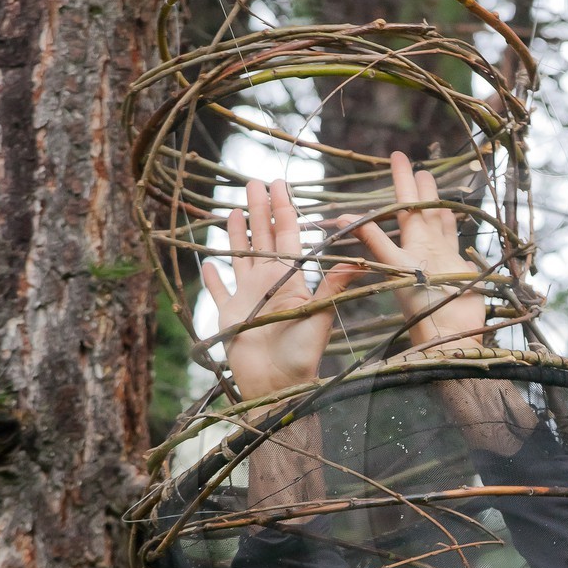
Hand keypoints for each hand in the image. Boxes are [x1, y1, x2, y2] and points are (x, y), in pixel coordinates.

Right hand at [203, 179, 359, 399]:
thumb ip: (334, 284)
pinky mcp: (230, 316)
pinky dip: (212, 279)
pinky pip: (218, 292)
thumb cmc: (303, 353)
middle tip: (254, 181)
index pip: (288, 235)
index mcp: (291, 278)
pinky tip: (207, 262)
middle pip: (263, 238)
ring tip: (233, 209)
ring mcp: (248, 297)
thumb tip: (361, 257)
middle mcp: (269, 283)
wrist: (279, 386)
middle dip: (259, 210)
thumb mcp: (321, 313)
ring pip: (240, 257)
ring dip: (236, 235)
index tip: (280, 184)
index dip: (284, 209)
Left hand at [340, 152, 485, 353]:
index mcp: (405, 247)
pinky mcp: (461, 270)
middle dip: (416, 188)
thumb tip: (342, 218)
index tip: (395, 157)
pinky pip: (456, 243)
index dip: (398, 182)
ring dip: (436, 203)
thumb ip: (374, 242)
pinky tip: (456, 217)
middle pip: (418, 211)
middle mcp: (422, 250)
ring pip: (438, 222)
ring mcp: (441, 259)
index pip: (398, 207)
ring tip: (433, 182)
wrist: (449, 336)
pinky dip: (456, 229)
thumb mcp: (393, 269)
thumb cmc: (419, 306)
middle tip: (413, 163)